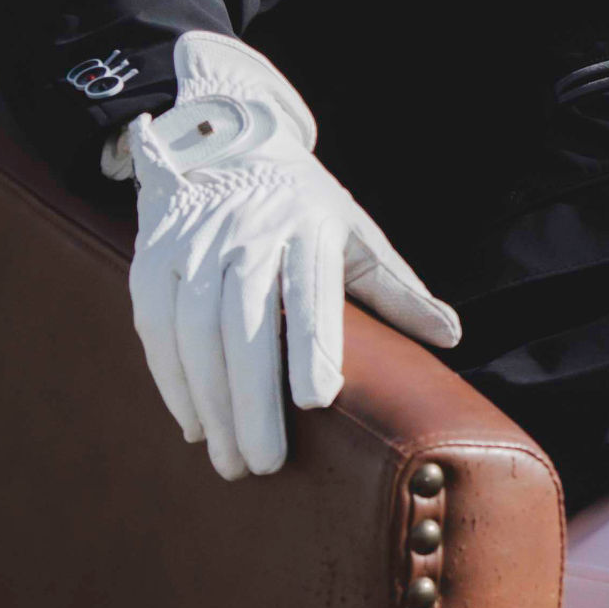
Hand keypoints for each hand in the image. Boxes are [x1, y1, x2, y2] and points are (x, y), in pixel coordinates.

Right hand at [119, 30, 461, 479]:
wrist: (227, 143)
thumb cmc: (304, 206)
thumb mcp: (356, 233)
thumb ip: (397, 289)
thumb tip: (452, 336)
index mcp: (310, 226)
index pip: (310, 292)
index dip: (311, 346)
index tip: (316, 402)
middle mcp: (251, 232)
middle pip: (247, 324)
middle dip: (253, 400)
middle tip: (264, 464)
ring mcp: (198, 242)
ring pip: (197, 330)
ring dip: (210, 401)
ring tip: (229, 457)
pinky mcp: (156, 253)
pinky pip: (156, 323)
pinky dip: (171, 378)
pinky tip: (194, 422)